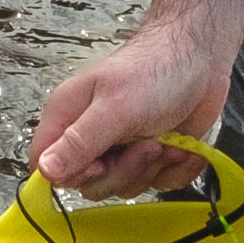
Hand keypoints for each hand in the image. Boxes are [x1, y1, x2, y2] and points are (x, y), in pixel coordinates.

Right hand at [29, 22, 234, 199]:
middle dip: (125, 171)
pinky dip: (175, 170)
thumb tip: (43, 171)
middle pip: (91, 183)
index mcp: (69, 116)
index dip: (71, 175)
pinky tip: (182, 147)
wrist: (200, 56)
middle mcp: (92, 135)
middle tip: (148, 145)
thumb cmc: (154, 70)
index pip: (47, 165)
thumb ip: (79, 142)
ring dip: (154, 169)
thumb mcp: (115, 108)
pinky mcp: (151, 155)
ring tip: (167, 139)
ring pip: (125, 186)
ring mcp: (122, 147)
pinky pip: (157, 183)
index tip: (101, 164)